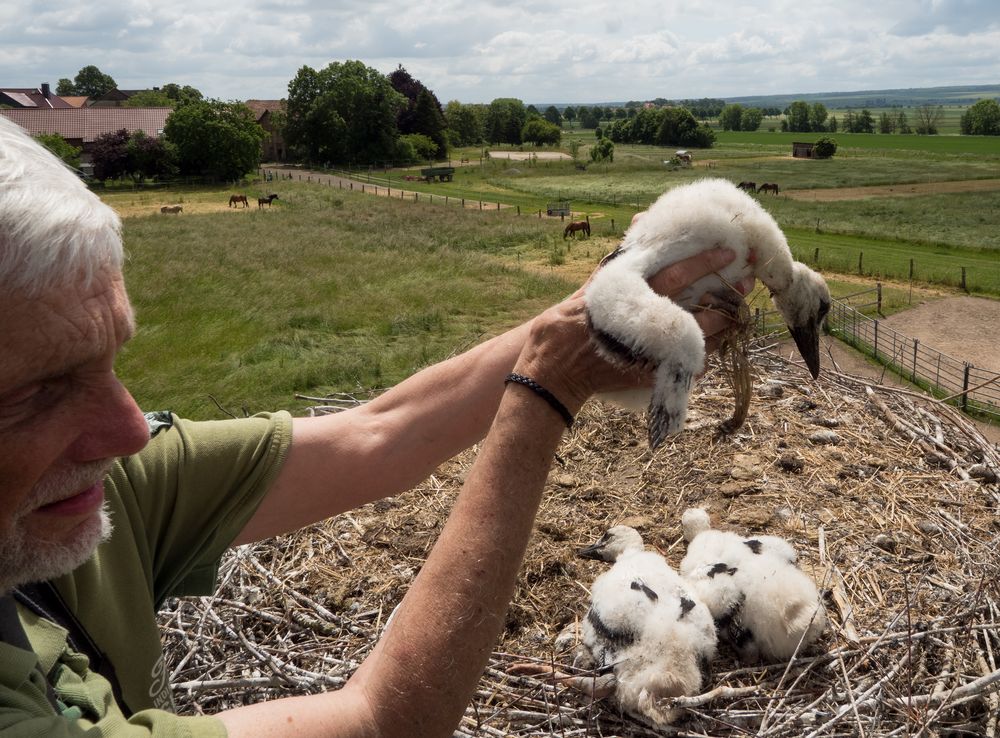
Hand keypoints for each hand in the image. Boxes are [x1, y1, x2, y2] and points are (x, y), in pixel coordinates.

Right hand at [513, 246, 751, 412]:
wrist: (553, 371)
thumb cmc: (567, 325)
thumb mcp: (588, 289)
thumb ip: (614, 262)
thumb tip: (639, 223)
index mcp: (629, 297)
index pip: (675, 274)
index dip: (703, 262)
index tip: (728, 251)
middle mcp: (643, 322)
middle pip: (697, 308)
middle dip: (724, 294)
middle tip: (746, 283)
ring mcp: (649, 351)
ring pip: (698, 338)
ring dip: (720, 326)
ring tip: (734, 315)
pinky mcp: (649, 375)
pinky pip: (684, 366)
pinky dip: (698, 356)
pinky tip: (709, 348)